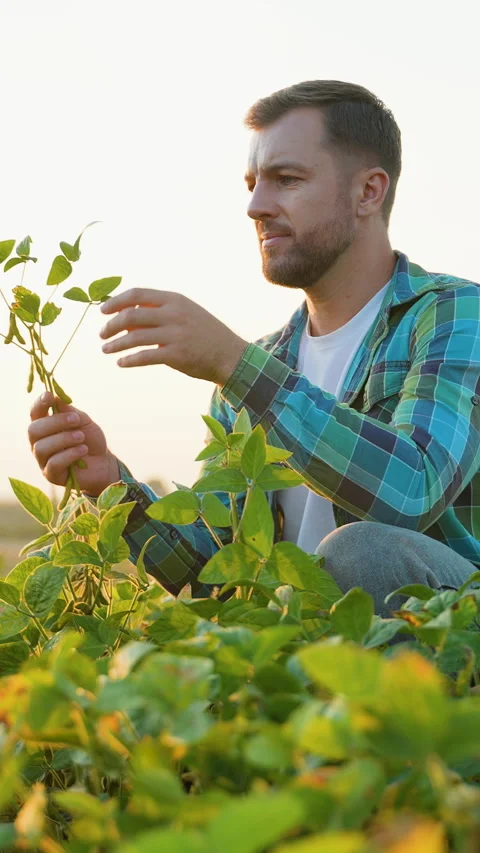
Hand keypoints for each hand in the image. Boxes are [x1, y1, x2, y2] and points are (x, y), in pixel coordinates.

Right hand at [28, 392, 120, 496]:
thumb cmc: (90, 440)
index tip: (49, 395)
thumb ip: (70, 412)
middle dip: (55, 422)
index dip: (39, 404)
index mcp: (45, 426)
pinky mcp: (51, 475)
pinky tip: (83, 450)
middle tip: (75, 420)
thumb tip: (57, 399)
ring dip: (64, 439)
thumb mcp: (83, 422)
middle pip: (34, 430)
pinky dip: (70, 454)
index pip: (35, 413)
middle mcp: (38, 442)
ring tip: (81, 437)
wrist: (103, 463)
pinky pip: (53, 463)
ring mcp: (43, 460)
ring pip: (42, 447)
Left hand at [99, 288, 248, 385]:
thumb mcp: (185, 315)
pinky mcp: (176, 354)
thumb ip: (158, 314)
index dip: (116, 301)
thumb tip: (126, 319)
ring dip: (116, 344)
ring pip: (134, 337)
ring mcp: (175, 334)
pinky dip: (129, 360)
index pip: (137, 294)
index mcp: (174, 300)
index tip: (102, 310)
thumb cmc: (205, 335)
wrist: (230, 356)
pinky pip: (144, 356)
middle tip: (102, 334)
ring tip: (106, 350)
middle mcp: (174, 314)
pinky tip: (121, 363)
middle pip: (131, 315)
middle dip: (111, 325)